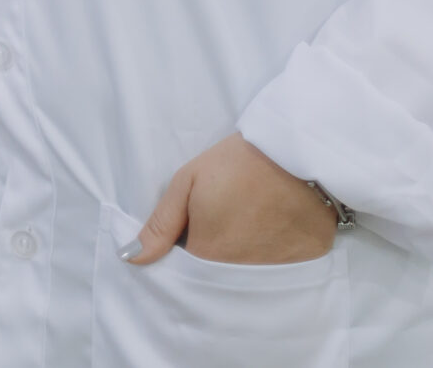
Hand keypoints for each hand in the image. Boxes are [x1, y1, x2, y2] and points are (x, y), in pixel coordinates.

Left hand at [123, 133, 335, 266]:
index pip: (183, 270)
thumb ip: (160, 225)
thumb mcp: (187, 183)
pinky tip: (272, 234)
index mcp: (206, 255)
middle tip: (222, 223)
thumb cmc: (236, 164)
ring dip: (240, 261)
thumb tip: (131, 259)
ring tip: (246, 226)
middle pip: (214, 279)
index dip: (184, 249)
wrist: (296, 152)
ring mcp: (273, 274)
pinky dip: (271, 261)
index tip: (192, 228)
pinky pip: (279, 276)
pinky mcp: (302, 267)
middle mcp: (238, 276)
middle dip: (211, 259)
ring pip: (245, 279)